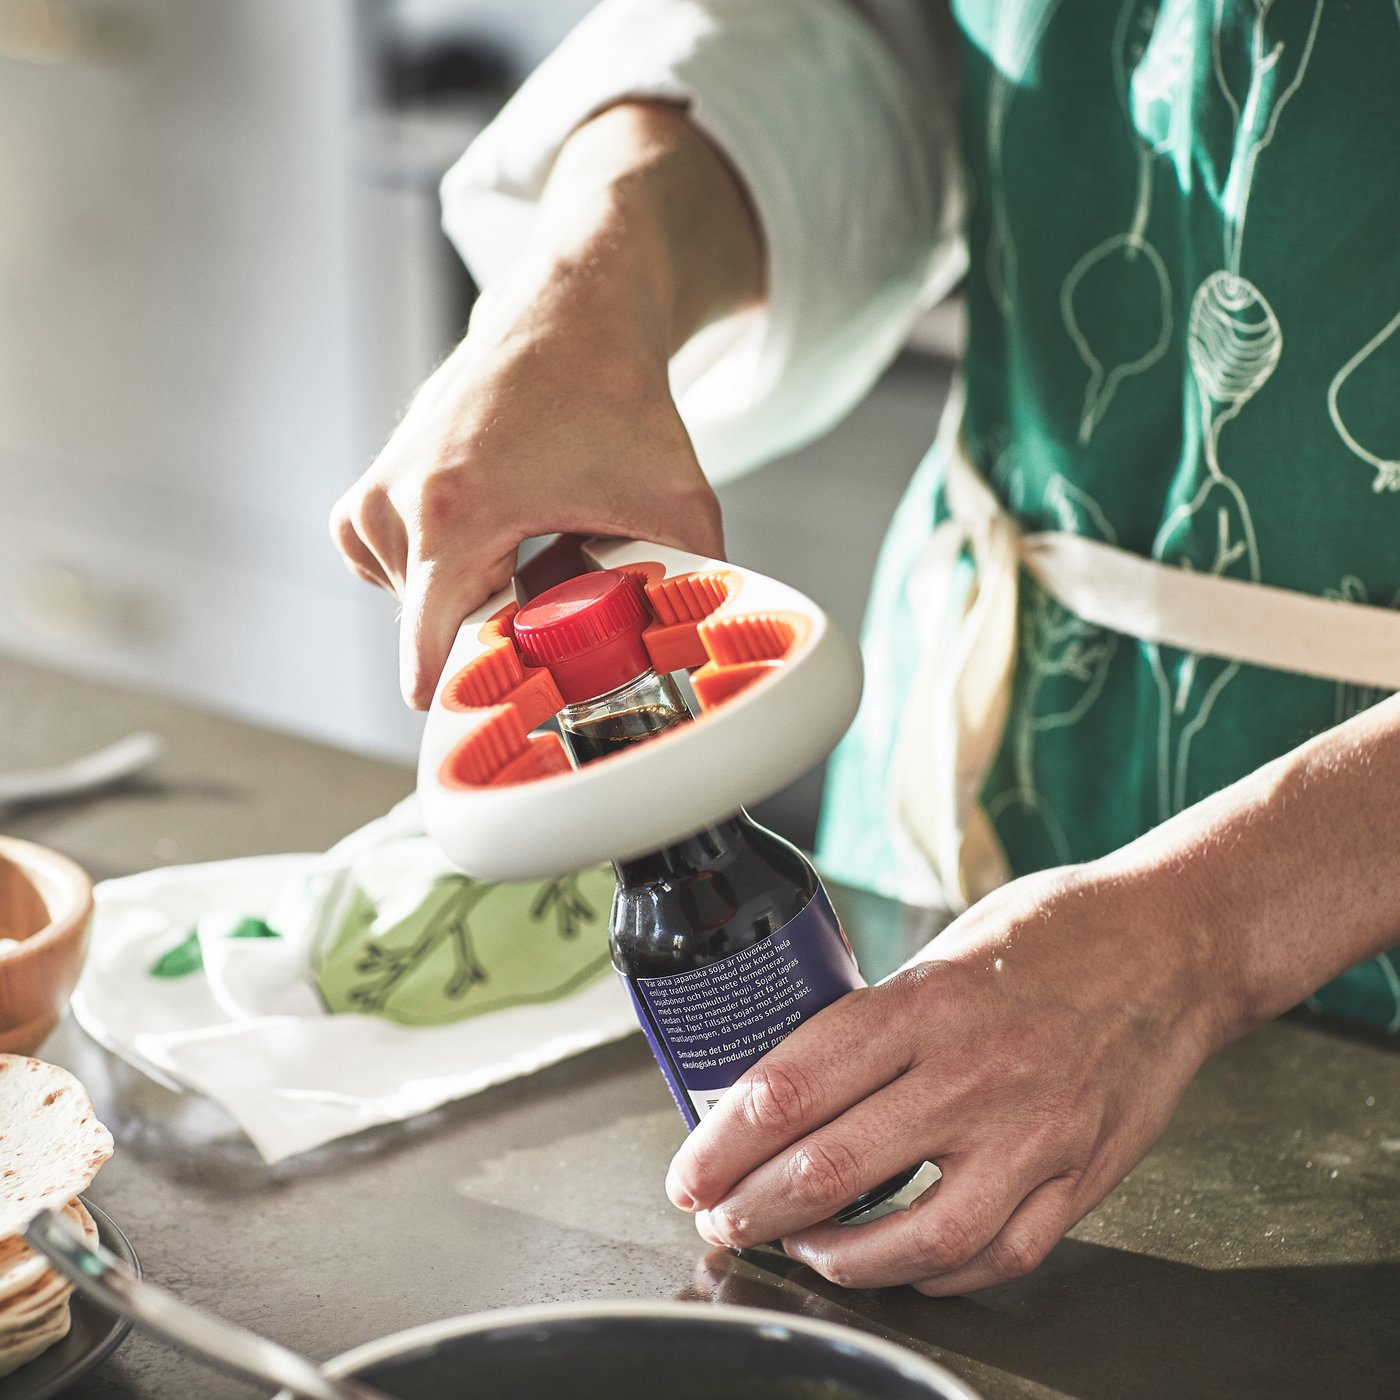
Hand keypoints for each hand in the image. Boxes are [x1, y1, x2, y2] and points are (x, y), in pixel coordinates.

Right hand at [331, 102, 759, 707]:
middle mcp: (395, 502)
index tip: (500, 728)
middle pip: (434, 633)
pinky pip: (385, 568)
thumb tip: (705, 658)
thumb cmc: (615, 397)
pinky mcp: (369, 483)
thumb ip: (693, 588)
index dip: (472, 701)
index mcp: (454, 515)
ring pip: (410, 604)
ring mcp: (374, 490)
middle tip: (554, 603)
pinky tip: (489, 542)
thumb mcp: (675, 504)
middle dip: (493, 637)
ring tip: (526, 553)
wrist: (572, 311)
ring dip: (468, 601)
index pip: (430, 654)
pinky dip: (434, 573)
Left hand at [664, 863, 1223, 1294]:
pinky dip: (938, 1273)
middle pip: (833, 1166)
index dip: (722, 1141)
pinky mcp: (1082, 1174)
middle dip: (755, 1207)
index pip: (792, 1086)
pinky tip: (902, 1267)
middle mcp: (974, 1071)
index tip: (692, 1169)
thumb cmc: (1051, 933)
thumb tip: (793, 1086)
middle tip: (723, 1219)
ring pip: (916, 1234)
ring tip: (803, 1250)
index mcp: (926, 1002)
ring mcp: (1034, 1132)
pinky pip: (1000, 1254)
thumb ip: (876, 1021)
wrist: (1174, 943)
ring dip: (840, 1259)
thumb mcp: (943, 947)